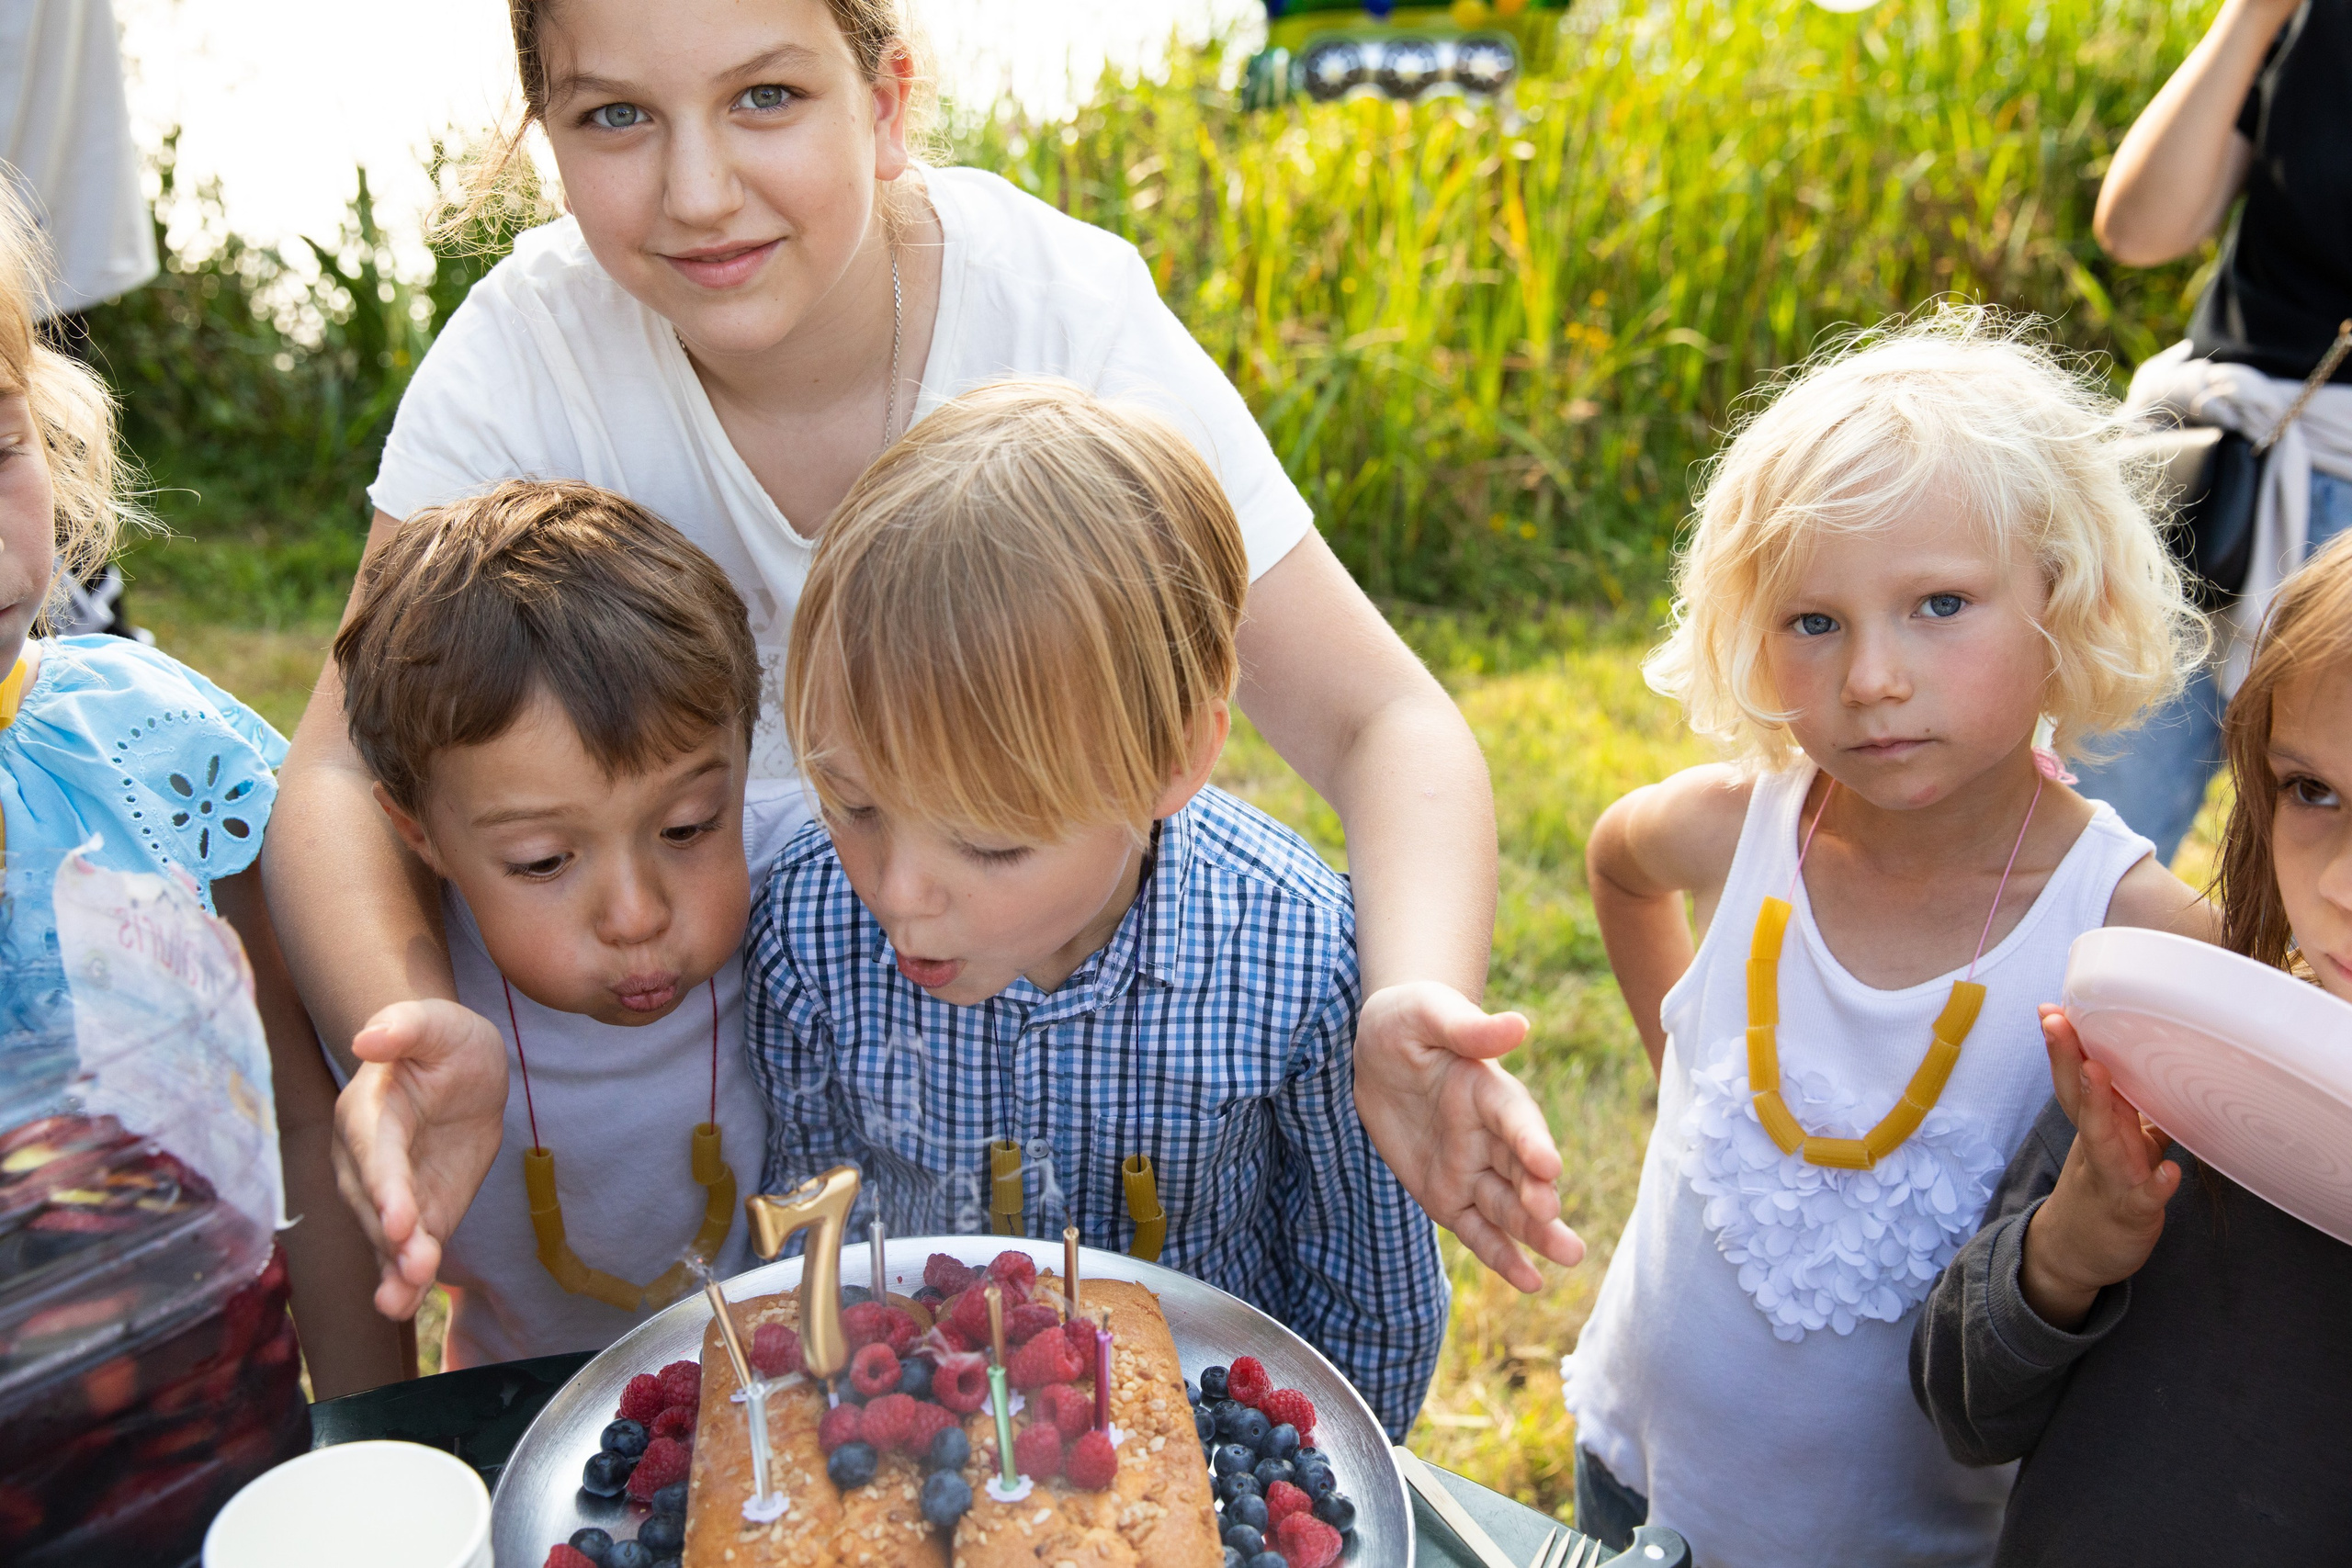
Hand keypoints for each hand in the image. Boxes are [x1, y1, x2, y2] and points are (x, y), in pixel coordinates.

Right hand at [331, 999, 509, 1318]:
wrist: (463, 1066)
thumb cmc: (442, 1038)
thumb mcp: (435, 1022)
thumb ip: (404, 1026)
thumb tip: (367, 1037)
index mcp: (366, 1112)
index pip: (372, 1154)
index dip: (384, 1186)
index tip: (398, 1218)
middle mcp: (366, 1160)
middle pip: (373, 1205)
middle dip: (391, 1237)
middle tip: (413, 1265)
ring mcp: (390, 1192)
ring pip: (384, 1237)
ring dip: (394, 1269)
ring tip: (402, 1300)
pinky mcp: (418, 1213)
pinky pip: (407, 1250)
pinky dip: (406, 1279)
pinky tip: (407, 1305)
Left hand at [1354, 981, 1585, 1291]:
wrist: (1380, 1048)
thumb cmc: (1410, 1021)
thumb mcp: (1426, 1014)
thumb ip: (1467, 1027)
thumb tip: (1518, 1025)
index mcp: (1489, 1090)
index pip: (1514, 1118)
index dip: (1530, 1141)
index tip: (1548, 1165)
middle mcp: (1490, 1135)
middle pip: (1521, 1171)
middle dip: (1538, 1195)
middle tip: (1552, 1217)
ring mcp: (1472, 1169)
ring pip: (1508, 1207)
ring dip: (1536, 1232)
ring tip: (1568, 1256)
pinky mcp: (1450, 1196)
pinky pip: (1478, 1231)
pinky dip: (1502, 1256)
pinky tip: (1531, 1282)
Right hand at [2019, 1006, 2178, 1329]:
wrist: (2076, 1253)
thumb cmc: (2104, 1190)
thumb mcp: (2116, 1144)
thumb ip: (2133, 1108)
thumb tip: (2158, 1068)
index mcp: (2096, 1125)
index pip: (2076, 1078)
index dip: (2066, 1045)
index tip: (2052, 1009)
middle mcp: (2097, 1144)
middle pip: (2079, 1097)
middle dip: (2067, 1058)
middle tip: (2056, 1022)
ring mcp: (2112, 1176)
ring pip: (2103, 1139)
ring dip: (2099, 1105)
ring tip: (2097, 1072)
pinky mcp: (2133, 1211)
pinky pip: (2146, 1196)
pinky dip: (2156, 1184)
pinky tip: (2170, 1172)